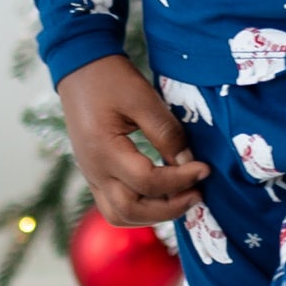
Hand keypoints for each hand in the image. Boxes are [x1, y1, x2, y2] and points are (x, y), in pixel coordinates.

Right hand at [59, 54, 208, 226]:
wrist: (80, 69)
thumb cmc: (111, 79)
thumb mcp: (143, 98)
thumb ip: (167, 133)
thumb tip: (188, 162)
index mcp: (103, 150)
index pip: (147, 181)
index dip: (180, 179)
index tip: (205, 169)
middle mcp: (93, 170)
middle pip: (130, 210)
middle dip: (169, 208)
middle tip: (197, 193)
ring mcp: (91, 175)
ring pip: (120, 215)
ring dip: (153, 215)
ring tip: (182, 198)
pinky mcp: (94, 174)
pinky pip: (114, 206)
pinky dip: (140, 209)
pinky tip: (162, 195)